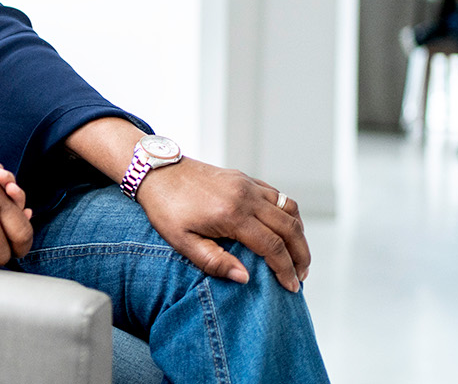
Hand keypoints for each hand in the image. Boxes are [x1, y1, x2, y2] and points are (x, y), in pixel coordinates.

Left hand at [135, 158, 309, 291]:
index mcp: (231, 214)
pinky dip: (289, 214)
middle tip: (301, 276)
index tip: (292, 287)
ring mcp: (247, 184)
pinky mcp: (245, 178)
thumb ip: (214, 261)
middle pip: (289, 228)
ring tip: (298, 256)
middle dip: (301, 255)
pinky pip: (278, 195)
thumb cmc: (166, 208)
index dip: (286, 269)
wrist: (156, 171)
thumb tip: (245, 278)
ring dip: (299, 234)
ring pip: (289, 209)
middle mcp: (246, 196)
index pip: (272, 246)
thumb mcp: (182, 241)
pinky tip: (285, 229)